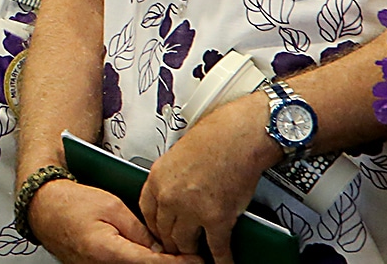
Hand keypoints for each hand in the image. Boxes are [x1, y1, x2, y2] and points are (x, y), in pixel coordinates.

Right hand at [30, 179, 199, 263]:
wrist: (43, 208)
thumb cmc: (70, 203)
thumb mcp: (112, 206)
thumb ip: (140, 229)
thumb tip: (161, 245)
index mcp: (108, 251)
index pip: (154, 263)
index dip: (180, 262)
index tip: (198, 260)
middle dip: (169, 263)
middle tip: (189, 256)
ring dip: (153, 261)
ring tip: (171, 253)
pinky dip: (138, 260)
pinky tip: (149, 253)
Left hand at [138, 97, 282, 263]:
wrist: (239, 136)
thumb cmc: (214, 138)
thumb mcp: (176, 156)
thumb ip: (170, 179)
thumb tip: (172, 195)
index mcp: (157, 179)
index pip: (147, 213)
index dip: (155, 227)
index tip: (161, 233)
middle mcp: (170, 196)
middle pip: (163, 231)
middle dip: (171, 242)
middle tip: (178, 247)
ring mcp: (192, 210)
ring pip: (184, 243)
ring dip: (190, 251)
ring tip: (195, 255)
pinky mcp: (217, 219)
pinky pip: (216, 248)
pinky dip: (220, 259)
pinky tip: (221, 263)